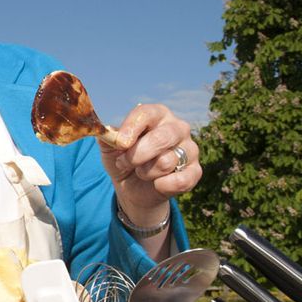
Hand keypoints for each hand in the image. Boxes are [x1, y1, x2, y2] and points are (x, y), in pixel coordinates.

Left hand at [99, 103, 199, 226]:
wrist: (133, 187)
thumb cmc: (123, 160)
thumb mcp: (110, 148)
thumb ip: (107, 137)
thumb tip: (105, 130)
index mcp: (157, 115)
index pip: (146, 113)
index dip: (131, 128)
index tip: (120, 143)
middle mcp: (177, 128)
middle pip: (161, 137)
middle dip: (137, 155)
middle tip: (124, 162)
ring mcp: (190, 149)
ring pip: (167, 162)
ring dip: (146, 172)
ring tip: (140, 172)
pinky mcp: (195, 171)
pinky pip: (181, 180)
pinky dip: (162, 186)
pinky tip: (156, 184)